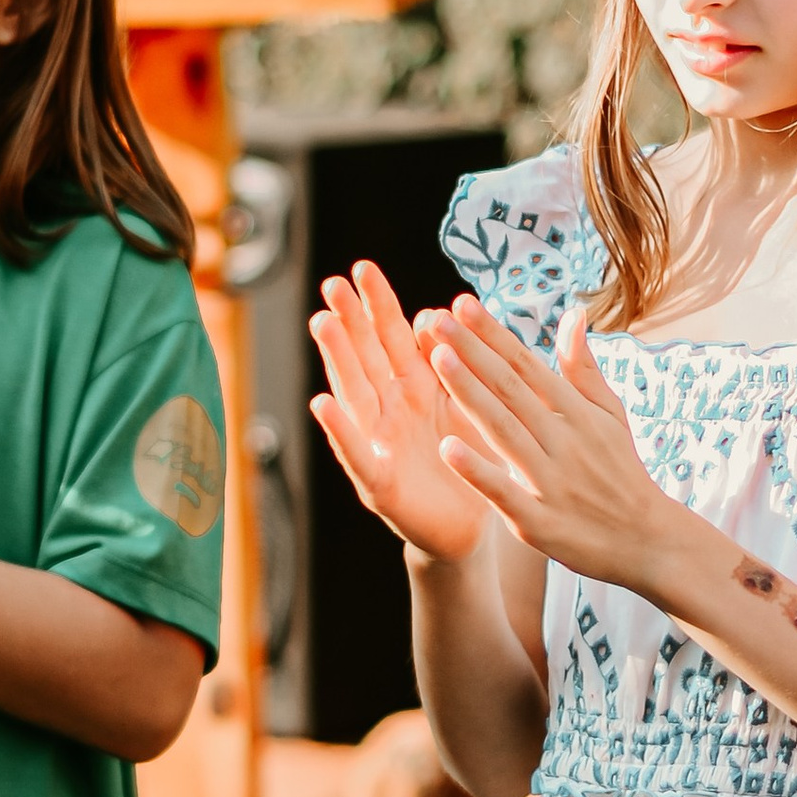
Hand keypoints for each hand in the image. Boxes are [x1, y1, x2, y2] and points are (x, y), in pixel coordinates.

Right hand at [310, 260, 496, 562]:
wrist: (474, 528)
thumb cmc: (468, 458)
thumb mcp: (464, 401)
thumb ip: (452, 359)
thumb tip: (438, 310)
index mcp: (415, 387)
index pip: (393, 337)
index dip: (378, 304)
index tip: (363, 269)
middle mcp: (390, 410)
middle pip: (366, 357)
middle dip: (349, 319)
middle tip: (332, 282)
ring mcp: (381, 445)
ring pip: (356, 394)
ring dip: (338, 359)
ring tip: (322, 323)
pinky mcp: (381, 485)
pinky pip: (359, 454)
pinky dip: (341, 430)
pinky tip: (323, 404)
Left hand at [418, 296, 675, 588]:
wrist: (647, 541)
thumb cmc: (621, 472)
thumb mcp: (610, 415)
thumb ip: (584, 368)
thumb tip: (573, 314)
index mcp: (577, 413)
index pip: (527, 366)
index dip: (493, 334)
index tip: (462, 304)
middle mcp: (564, 441)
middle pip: (510, 390)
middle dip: (472, 352)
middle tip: (435, 319)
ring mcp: (551, 481)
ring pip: (504, 431)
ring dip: (470, 394)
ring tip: (438, 360)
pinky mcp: (539, 521)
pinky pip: (504, 492)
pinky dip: (477, 470)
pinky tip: (448, 448)